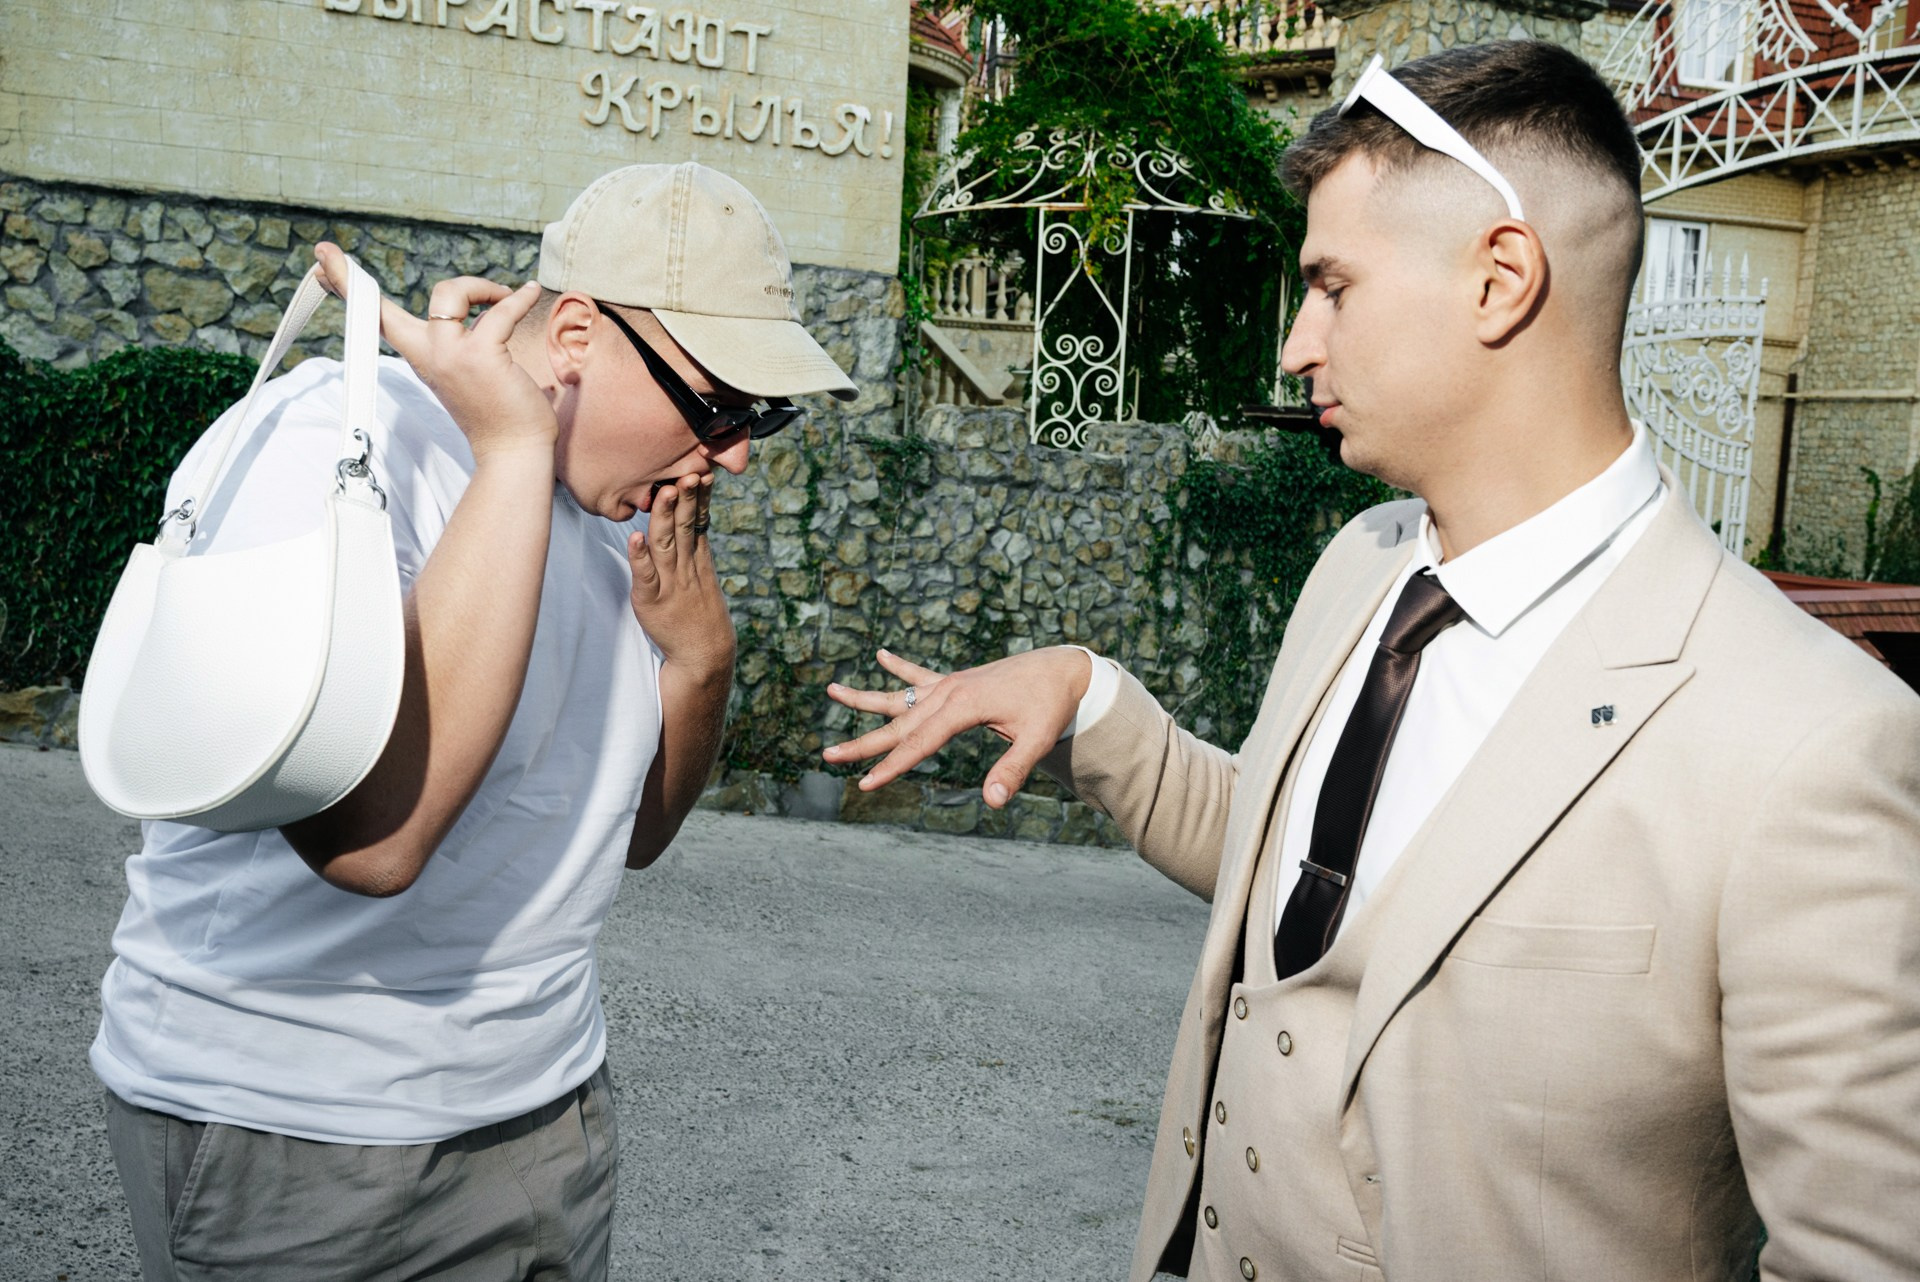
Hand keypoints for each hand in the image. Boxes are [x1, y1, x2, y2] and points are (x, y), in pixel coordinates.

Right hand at [312, 242, 555, 461]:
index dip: (348, 290)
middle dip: (350, 276)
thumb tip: (476, 315)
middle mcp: (428, 354)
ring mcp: (450, 354)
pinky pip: (500, 311)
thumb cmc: (498, 414)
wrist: (513, 451)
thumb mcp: (465, 371)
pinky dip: (518, 299)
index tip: (320, 262)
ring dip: (481, 286)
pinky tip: (530, 293)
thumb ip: (459, 342)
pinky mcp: (480, 355)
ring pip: (450, 292)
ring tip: (505, 296)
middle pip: (384, 308)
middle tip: (325, 251)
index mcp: (421, 357)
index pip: (379, 320)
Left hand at [628, 475, 734, 677]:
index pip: (698, 521)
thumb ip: (694, 550)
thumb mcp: (704, 578)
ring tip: (666, 492)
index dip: (700, 497)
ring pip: (666, 544)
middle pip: (684, 527)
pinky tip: (636, 537)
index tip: (703, 471)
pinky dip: (640, 556)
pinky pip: (645, 576)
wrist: (704, 655)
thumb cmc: (700, 615)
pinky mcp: (651, 602)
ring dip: (664, 517)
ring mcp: (669, 584)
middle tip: (687, 473)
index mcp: (698, 560)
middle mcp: (685, 568)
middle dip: (686, 499)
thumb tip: (688, 520)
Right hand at [822, 646, 1091, 808]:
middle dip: (863, 743)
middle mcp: (948, 692)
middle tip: (828, 756)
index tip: (865, 784)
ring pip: (899, 697)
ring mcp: (950, 684)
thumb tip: (993, 801)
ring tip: (831, 689)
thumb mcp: (1038, 739)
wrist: (1062, 668)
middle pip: (898, 723)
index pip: (919, 743)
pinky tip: (881, 655)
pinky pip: (921, 674)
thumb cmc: (1050, 706)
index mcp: (962, 706)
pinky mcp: (957, 681)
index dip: (892, 766)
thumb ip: (1013, 769)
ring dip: (865, 697)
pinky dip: (900, 667)